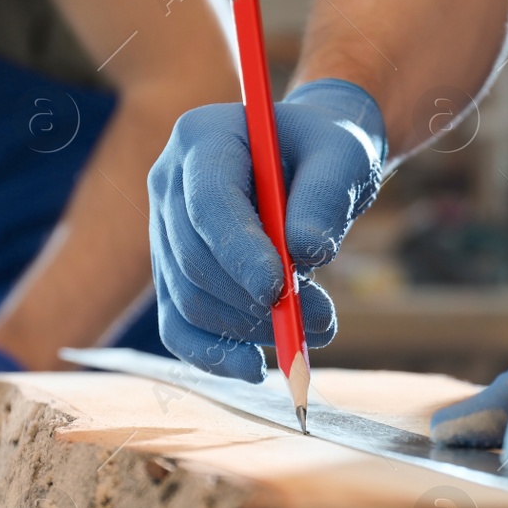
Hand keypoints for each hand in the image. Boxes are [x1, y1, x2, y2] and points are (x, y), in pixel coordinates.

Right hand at [148, 78, 385, 379]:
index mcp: (201, 138)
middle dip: (254, 299)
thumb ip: (326, 195)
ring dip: (252, 327)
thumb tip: (305, 253)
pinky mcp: (172, 273)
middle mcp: (168, 183)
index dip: (237, 251)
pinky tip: (255, 368)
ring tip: (317, 325)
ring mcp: (163, 231)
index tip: (277, 289)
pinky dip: (213, 354)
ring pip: (190, 299)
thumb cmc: (328, 150)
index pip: (206, 203)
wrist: (312, 161)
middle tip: (322, 318)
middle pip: (193, 259)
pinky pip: (178, 326)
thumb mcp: (343, 156)